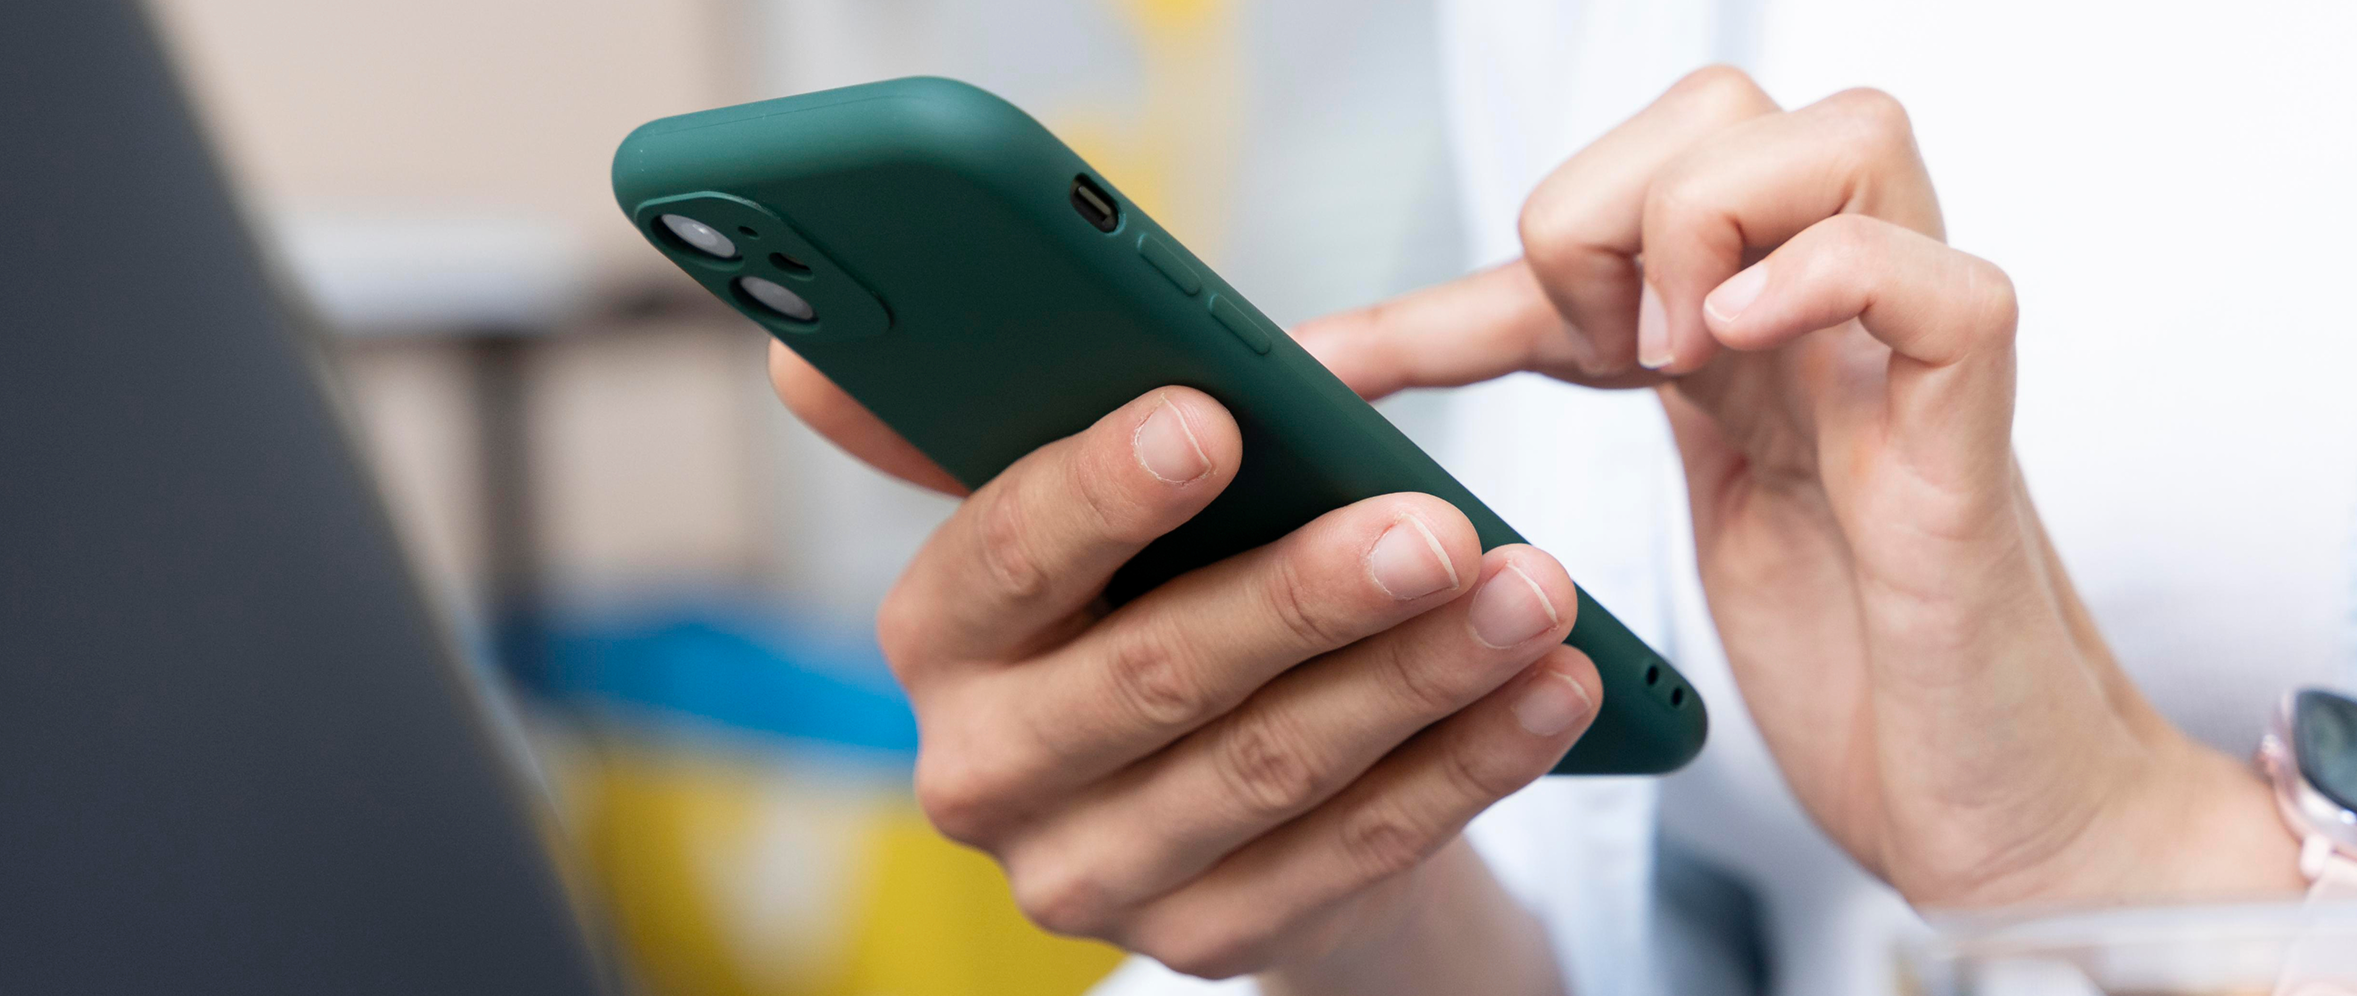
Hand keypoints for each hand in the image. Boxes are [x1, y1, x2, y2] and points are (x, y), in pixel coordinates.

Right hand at [770, 355, 1599, 981]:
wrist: (1227, 787)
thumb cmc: (1159, 586)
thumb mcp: (1091, 507)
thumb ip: (997, 420)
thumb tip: (807, 367)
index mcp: (938, 635)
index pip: (1002, 559)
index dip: (1100, 492)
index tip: (1210, 418)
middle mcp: (984, 770)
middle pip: (1153, 677)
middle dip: (1308, 597)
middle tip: (1436, 528)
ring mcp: (1092, 875)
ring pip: (1272, 769)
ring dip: (1419, 679)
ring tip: (1532, 595)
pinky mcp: (1208, 942)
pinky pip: (1355, 854)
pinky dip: (1467, 767)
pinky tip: (1550, 693)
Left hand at [1303, 67, 2298, 906]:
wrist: (1999, 829)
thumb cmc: (1855, 696)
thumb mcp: (1666, 559)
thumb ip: (1591, 473)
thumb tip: (1393, 490)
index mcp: (1749, 341)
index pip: (1601, 213)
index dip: (1443, 291)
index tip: (1332, 372)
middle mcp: (1836, 320)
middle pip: (1724, 110)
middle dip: (1608, 204)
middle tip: (1593, 363)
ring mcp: (1911, 361)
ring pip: (1846, 134)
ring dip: (1711, 221)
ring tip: (1674, 357)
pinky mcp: (1973, 434)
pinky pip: (1936, 278)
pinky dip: (1827, 276)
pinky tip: (1735, 346)